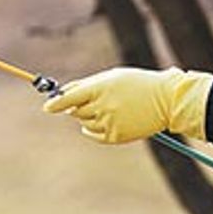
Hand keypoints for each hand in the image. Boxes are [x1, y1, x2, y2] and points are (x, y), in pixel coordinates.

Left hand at [42, 66, 212, 143]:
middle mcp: (104, 106)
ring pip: (85, 123)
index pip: (70, 97)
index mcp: (101, 87)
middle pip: (76, 111)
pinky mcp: (117, 136)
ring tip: (108, 108)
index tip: (47, 107)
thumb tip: (63, 94)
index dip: (56, 103)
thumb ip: (87, 85)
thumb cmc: (136, 84)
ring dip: (89, 117)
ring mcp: (110, 122)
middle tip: (89, 102)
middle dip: (76, 107)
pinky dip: (92, 131)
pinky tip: (100, 123)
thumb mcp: (112, 77)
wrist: (166, 100)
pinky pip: (94, 135)